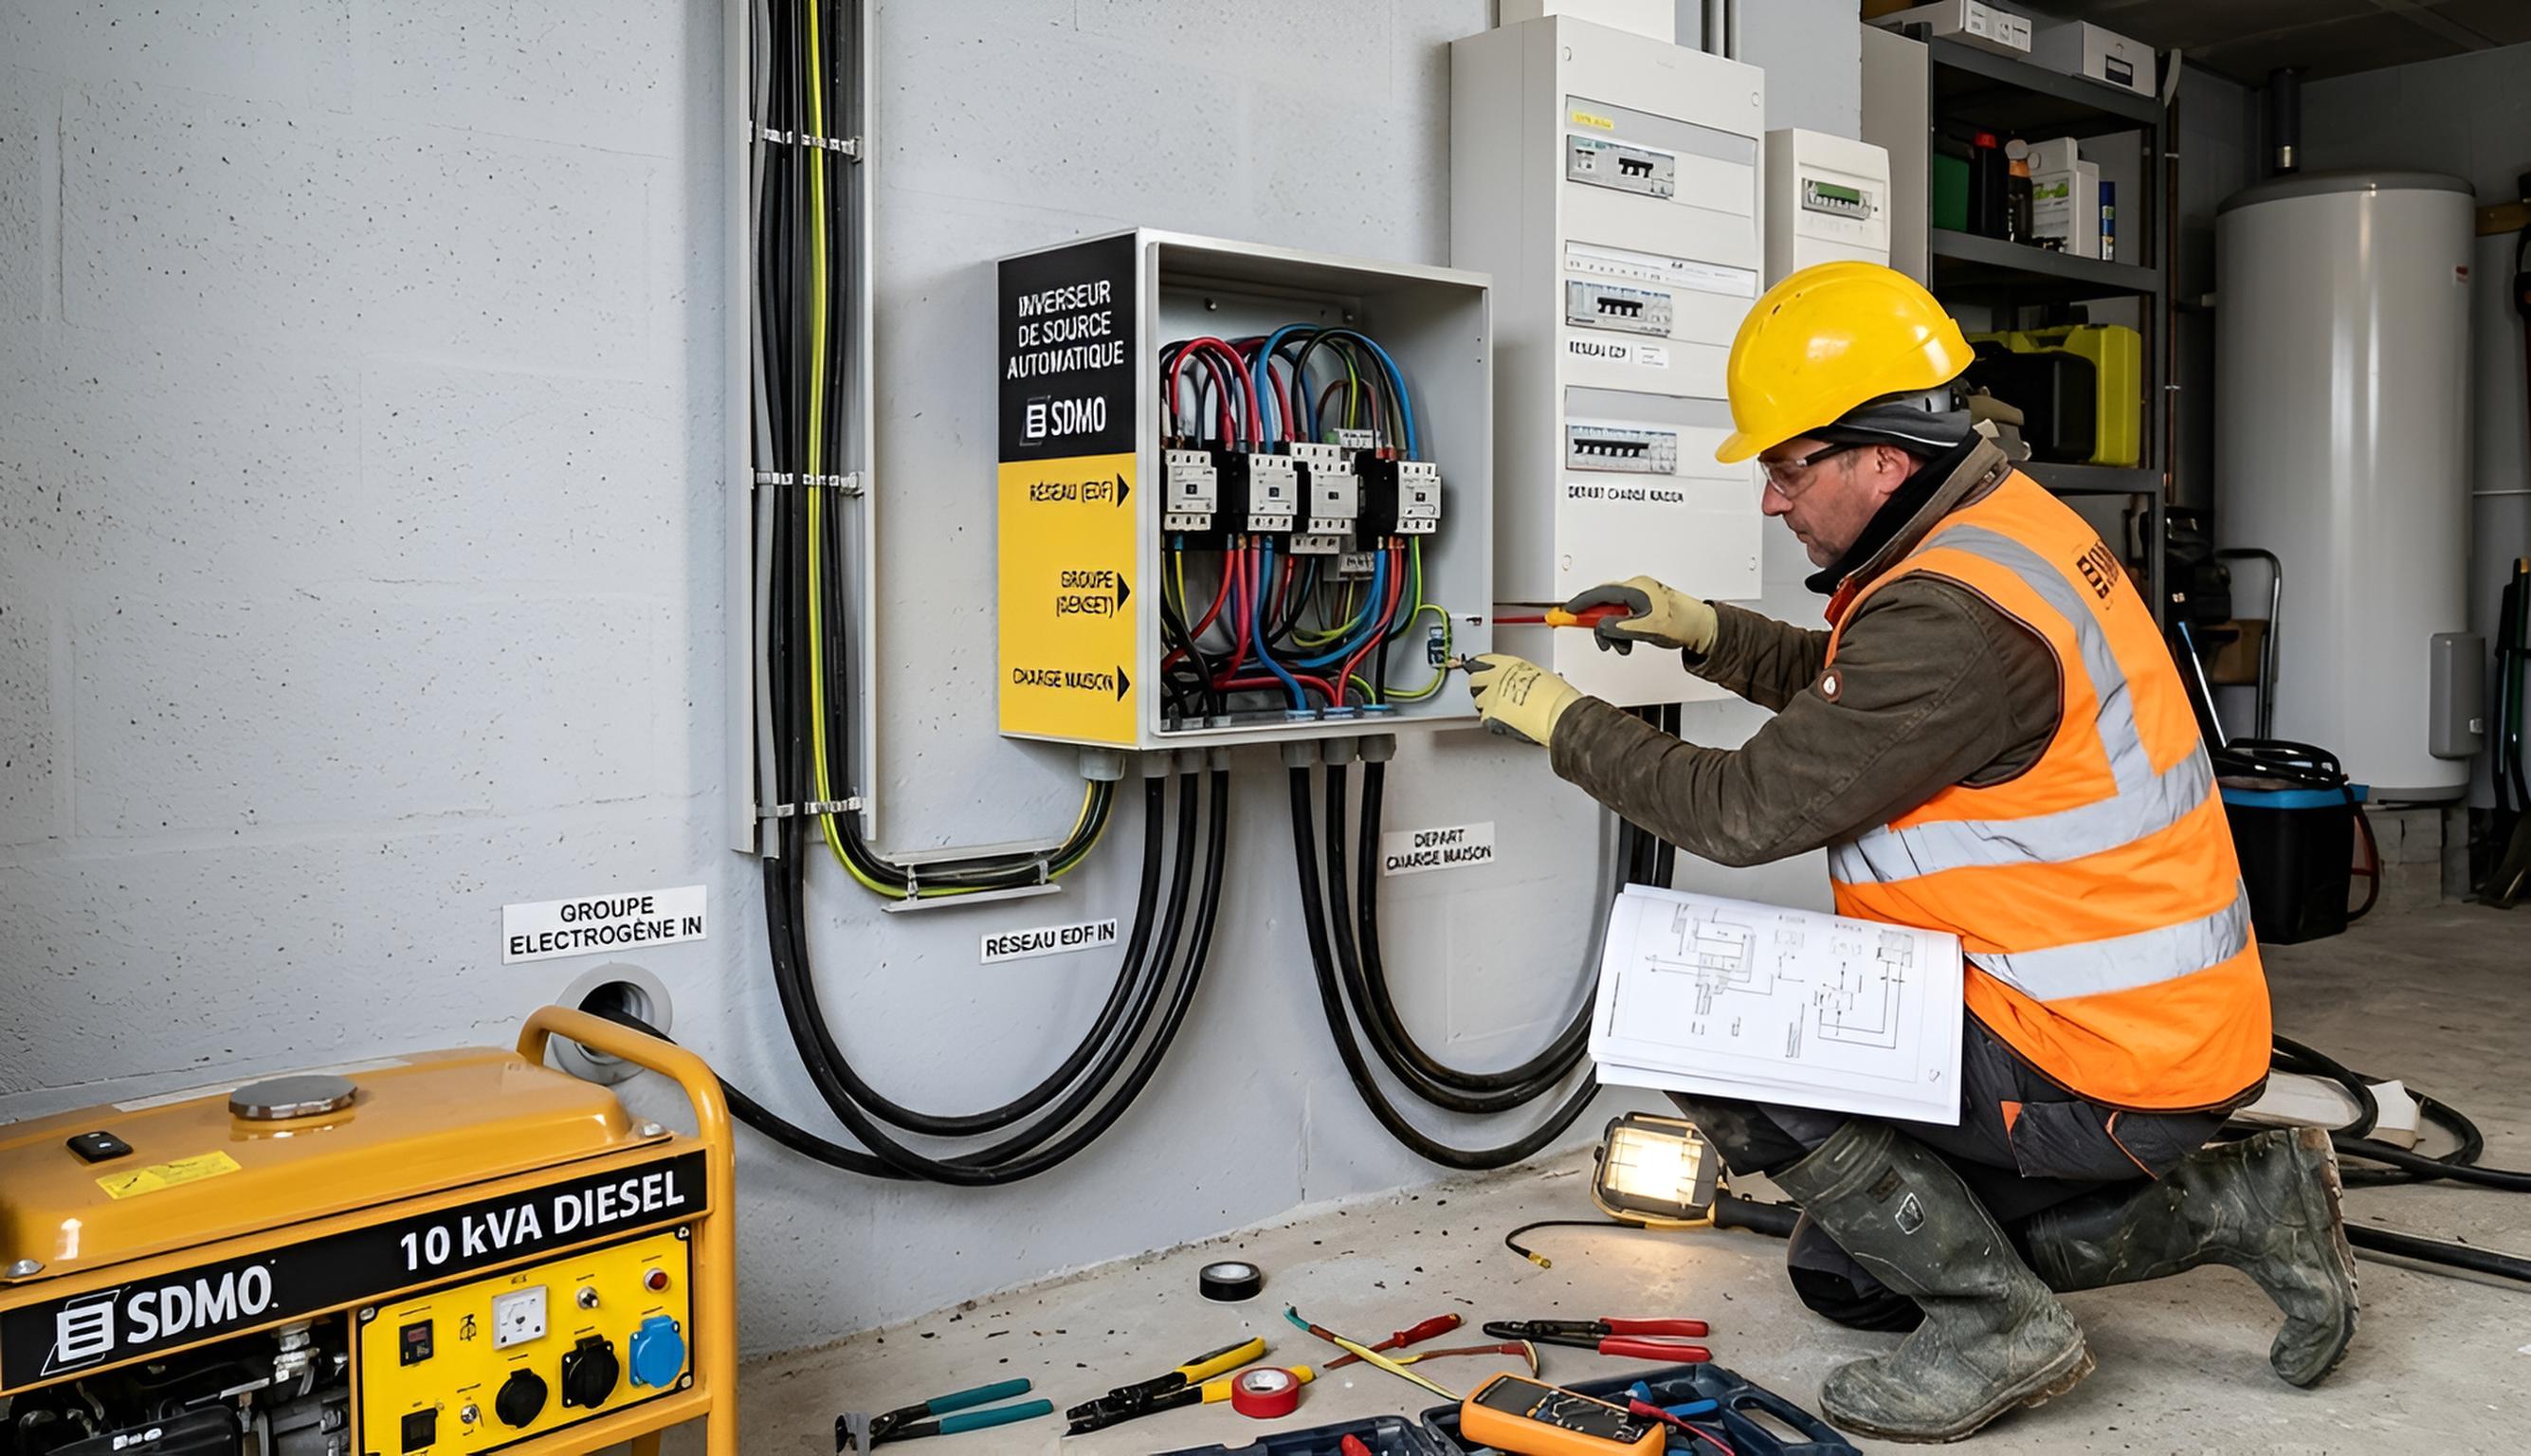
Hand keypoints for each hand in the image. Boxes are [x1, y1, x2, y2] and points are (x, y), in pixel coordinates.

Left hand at [1464, 653, 1582, 746]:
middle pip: (1475, 680)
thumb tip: (1516, 680)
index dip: (1481, 667)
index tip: (1480, 670)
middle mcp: (1495, 678)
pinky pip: (1485, 718)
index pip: (1482, 661)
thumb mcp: (1537, 673)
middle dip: (1480, 686)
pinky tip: (1504, 720)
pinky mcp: (1490, 716)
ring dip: (1486, 704)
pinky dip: (1492, 720)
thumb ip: (1519, 674)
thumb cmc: (1555, 695)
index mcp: (1508, 663)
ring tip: (1501, 708)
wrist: (1558, 713)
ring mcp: (1491, 697)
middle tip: (1490, 692)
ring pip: (1478, 700)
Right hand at [1563, 576, 1717, 655]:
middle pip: (1606, 604)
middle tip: (1602, 641)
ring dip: (1614, 632)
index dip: (1581, 604)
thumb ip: (1619, 627)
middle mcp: (1637, 589)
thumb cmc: (1681, 623)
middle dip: (1601, 626)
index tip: (1568, 611)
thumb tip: (1601, 627)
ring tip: (1623, 646)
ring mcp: (1641, 597)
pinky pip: (1624, 616)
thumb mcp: (1645, 629)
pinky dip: (1622, 630)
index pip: (1600, 594)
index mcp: (1636, 589)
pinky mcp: (1645, 605)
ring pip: (1615, 613)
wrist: (1701, 627)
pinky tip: (1630, 641)